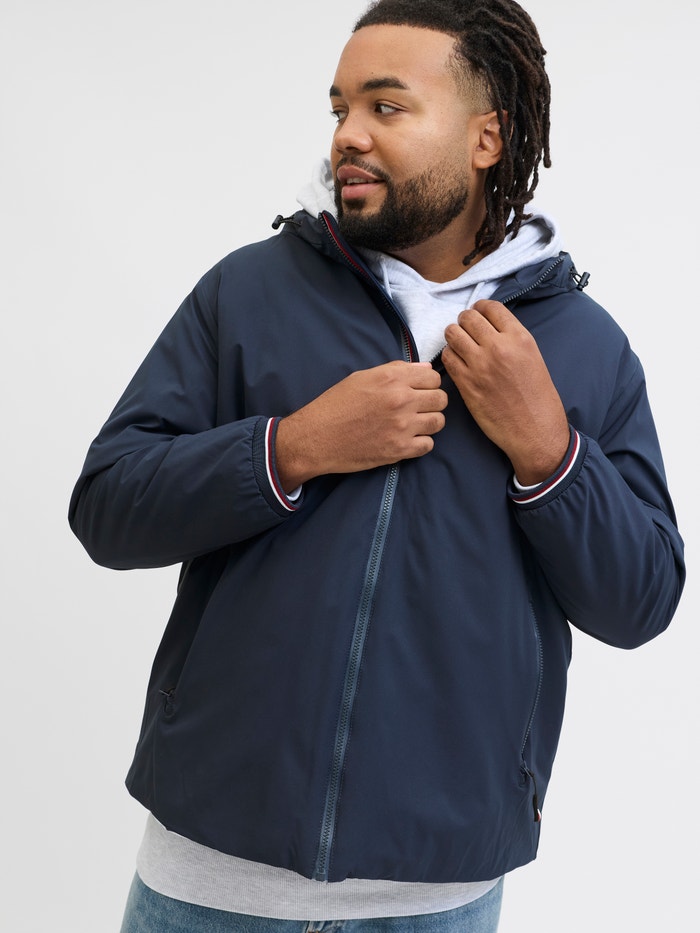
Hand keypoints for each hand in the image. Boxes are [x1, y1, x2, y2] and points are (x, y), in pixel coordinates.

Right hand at [275, 361, 447, 489]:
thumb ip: (396, 370)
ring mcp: (402, 426)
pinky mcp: (399, 450)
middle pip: (441, 399)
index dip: (429, 383)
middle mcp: (401, 400)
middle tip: (419, 408)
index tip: (420, 390)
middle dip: (433, 402)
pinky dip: (421, 443)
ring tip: (415, 424)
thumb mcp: (362, 377)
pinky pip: (428, 445)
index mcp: (392, 379)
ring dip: (430, 422)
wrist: (316, 438)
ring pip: (439, 422)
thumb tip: (425, 369)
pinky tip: (408, 439)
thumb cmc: (336, 405)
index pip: (434, 377)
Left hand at [442, 300, 568, 484]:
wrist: (534, 430)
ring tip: (459, 344)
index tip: (478, 314)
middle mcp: (498, 347)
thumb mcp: (533, 357)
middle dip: (464, 321)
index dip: (480, 308)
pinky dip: (449, 356)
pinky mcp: (466, 383)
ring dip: (454, 336)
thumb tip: (489, 326)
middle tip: (465, 329)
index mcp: (519, 338)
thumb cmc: (537, 397)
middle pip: (468, 318)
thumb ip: (512, 339)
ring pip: (452, 334)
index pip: (491, 307)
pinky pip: (447, 358)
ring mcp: (479, 365)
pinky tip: (457, 362)